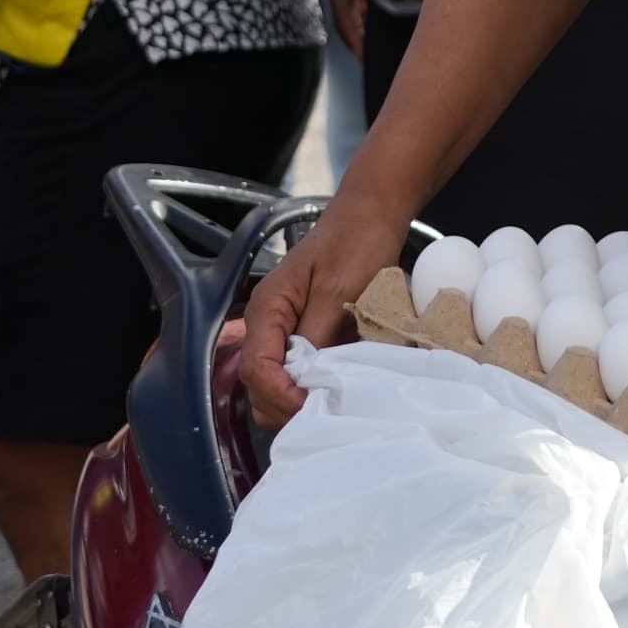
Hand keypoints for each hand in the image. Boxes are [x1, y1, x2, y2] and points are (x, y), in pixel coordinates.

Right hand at [236, 193, 411, 426]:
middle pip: (259, 383)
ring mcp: (286, 330)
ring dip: (299, 399)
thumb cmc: (356, 243)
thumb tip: (306, 379)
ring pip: (277, 383)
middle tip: (325, 411)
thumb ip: (317, 334)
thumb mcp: (339, 290)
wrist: (372, 216)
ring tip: (332, 403)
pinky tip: (337, 389)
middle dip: (286, 404)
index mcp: (267, 308)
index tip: (311, 407)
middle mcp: (268, 322)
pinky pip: (300, 371)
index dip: (280, 394)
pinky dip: (313, 387)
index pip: (256, 368)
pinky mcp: (307, 334)